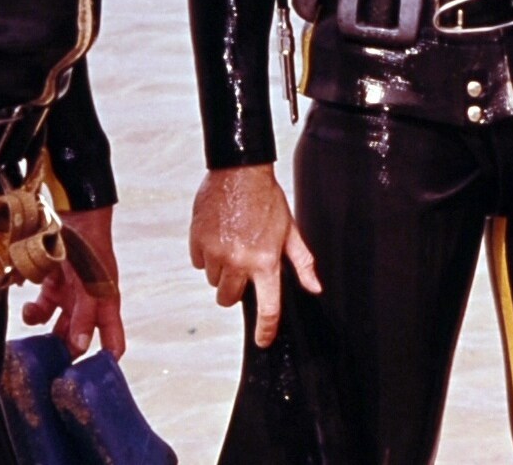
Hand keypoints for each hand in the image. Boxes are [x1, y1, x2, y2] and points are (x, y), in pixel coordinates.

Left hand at [21, 205, 124, 357]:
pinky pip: (41, 306)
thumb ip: (85, 317)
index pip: (112, 343)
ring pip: (55, 325)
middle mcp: (89, 304)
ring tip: (33, 322)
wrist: (75, 214)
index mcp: (106, 306)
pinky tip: (29, 302)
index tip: (88, 383)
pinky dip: (33, 309)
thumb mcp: (91, 286)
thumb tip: (80, 348)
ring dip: (44, 329)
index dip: (104, 364)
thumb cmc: (92, 248)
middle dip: (63, 350)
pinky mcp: (51, 285)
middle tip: (46, 364)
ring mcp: (70, 295)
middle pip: (78, 338)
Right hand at [189, 164, 320, 348]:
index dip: (266, 330)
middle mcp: (239, 262)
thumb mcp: (290, 231)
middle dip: (236, 290)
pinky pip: (200, 264)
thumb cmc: (267, 200)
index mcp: (265, 261)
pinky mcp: (198, 243)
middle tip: (243, 268)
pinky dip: (207, 257)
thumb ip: (302, 263)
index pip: (268, 308)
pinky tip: (219, 237)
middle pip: (229, 300)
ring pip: (214, 282)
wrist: (239, 172)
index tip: (263, 340)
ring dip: (222, 271)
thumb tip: (314, 288)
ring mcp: (216, 253)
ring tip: (233, 245)